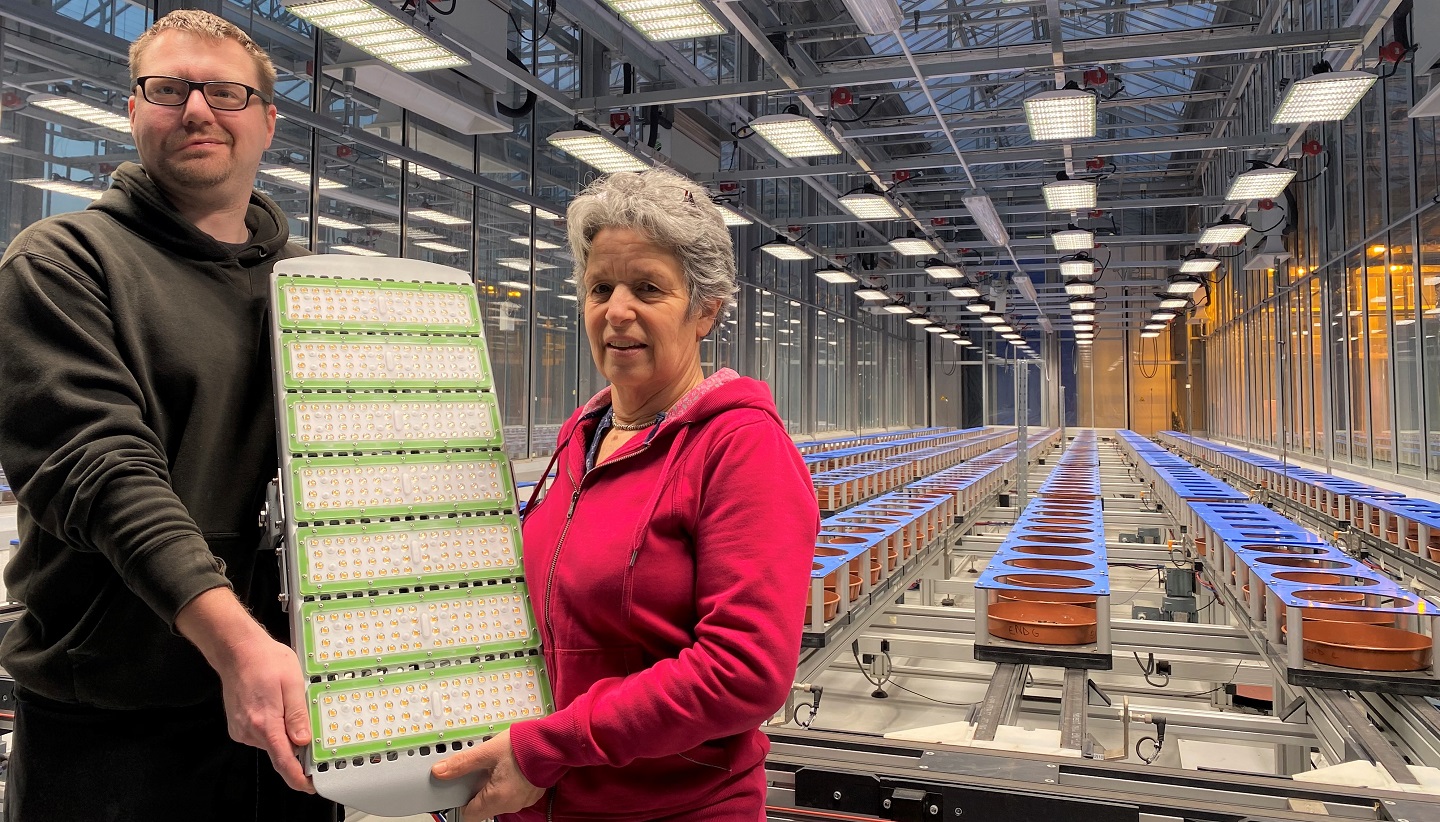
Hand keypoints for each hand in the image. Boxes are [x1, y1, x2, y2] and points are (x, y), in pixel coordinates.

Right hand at [215, 633, 315, 792]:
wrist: (237, 651)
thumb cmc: (265, 661)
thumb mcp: (292, 683)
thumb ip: (298, 715)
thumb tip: (304, 740)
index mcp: (265, 723)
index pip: (284, 761)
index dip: (298, 777)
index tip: (310, 786)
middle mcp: (249, 730)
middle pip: (280, 749)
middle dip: (295, 740)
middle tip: (300, 713)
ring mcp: (241, 729)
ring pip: (271, 741)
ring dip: (282, 729)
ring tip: (282, 701)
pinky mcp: (237, 726)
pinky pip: (261, 734)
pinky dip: (271, 725)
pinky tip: (272, 704)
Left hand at [432, 729, 543, 820]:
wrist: (552, 742)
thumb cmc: (523, 746)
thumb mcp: (486, 751)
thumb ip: (461, 763)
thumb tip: (440, 771)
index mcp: (497, 798)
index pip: (469, 814)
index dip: (461, 800)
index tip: (461, 785)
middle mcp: (510, 804)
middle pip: (484, 806)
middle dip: (478, 789)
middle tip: (480, 769)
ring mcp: (523, 800)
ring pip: (498, 799)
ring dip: (493, 786)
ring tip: (496, 765)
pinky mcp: (532, 793)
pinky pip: (512, 793)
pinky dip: (508, 783)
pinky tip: (509, 767)